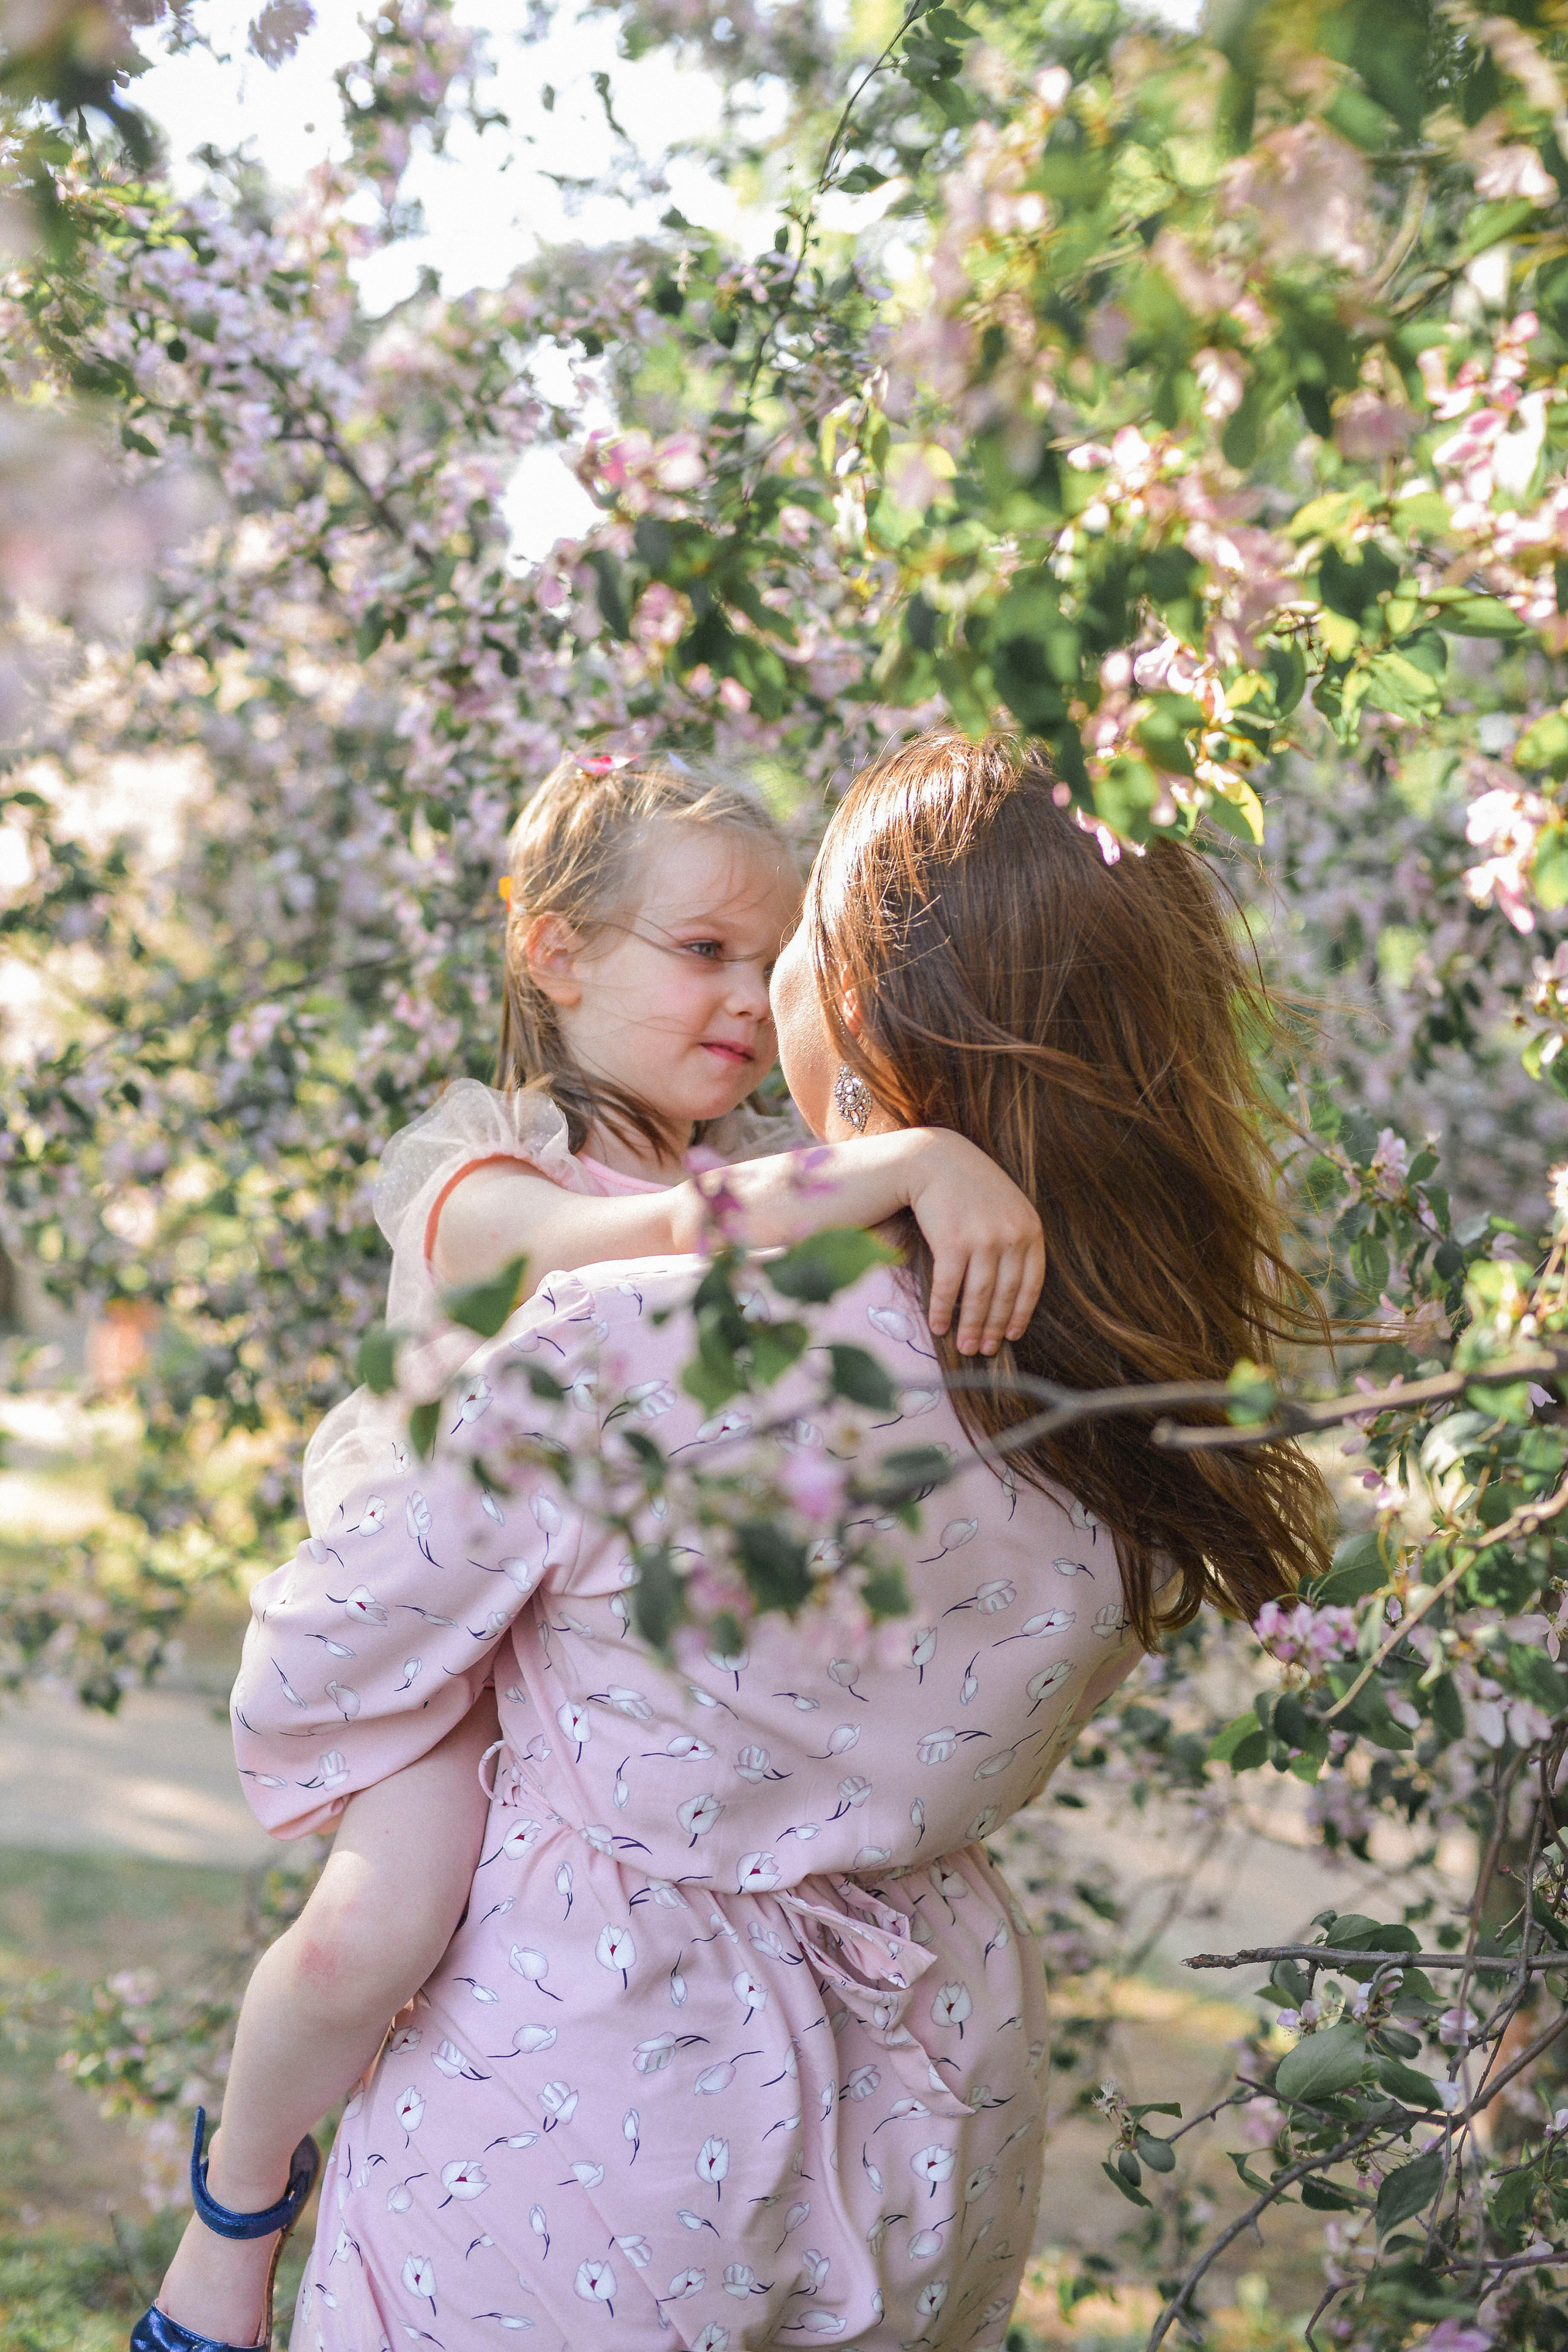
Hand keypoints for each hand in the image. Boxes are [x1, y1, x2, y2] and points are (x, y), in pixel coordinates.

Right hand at [906, 1133, 1044, 1355]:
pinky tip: (937, 1326)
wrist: (933, 1160)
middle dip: (993, 1328)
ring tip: (964, 1347)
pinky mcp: (952, 1242)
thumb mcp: (1007, 1207)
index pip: (1031, 1284)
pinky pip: (948, 1287)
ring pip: (978, 1297)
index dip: (1020, 1314)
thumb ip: (1016, 1240)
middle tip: (984, 1350)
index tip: (1011, 1335)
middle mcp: (1011, 1235)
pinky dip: (941, 1310)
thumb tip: (1011, 1290)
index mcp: (1030, 1228)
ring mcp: (982, 1239)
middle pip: (1005, 1295)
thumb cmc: (969, 1188)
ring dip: (969, 1327)